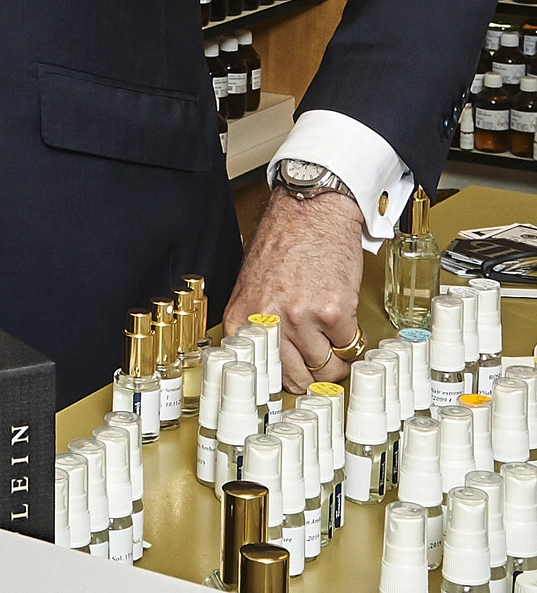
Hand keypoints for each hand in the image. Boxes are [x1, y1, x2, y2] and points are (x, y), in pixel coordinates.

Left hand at [222, 188, 365, 392]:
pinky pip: (348, 346)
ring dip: (335, 357)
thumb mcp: (253, 287)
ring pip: (326, 367)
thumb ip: (258, 325)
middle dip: (312, 374)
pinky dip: (352, 338)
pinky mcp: (333, 311)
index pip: (261, 373)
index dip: (283, 379)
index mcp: (241, 318)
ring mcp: (300, 317)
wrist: (311, 210)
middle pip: (296, 378)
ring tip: (332, 334)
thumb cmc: (283, 242)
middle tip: (320, 359)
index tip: (294, 382)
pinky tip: (343, 316)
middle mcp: (267, 320)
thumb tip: (273, 365)